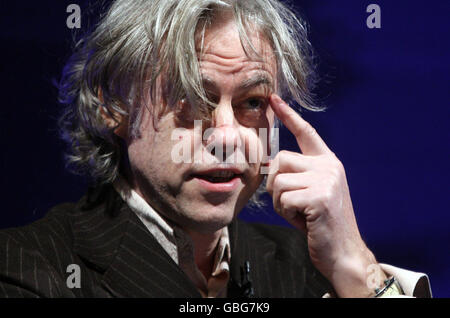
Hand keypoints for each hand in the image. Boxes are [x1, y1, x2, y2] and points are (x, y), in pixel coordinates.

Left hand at [266, 94, 385, 296]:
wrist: (342, 252)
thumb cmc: (322, 224)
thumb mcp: (311, 192)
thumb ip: (297, 174)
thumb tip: (271, 164)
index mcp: (327, 162)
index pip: (306, 132)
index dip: (288, 115)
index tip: (274, 99)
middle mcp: (329, 166)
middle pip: (280, 160)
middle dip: (276, 186)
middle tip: (292, 205)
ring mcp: (326, 180)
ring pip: (278, 181)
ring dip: (280, 202)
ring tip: (300, 214)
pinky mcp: (320, 196)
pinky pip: (283, 199)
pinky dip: (286, 214)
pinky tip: (304, 221)